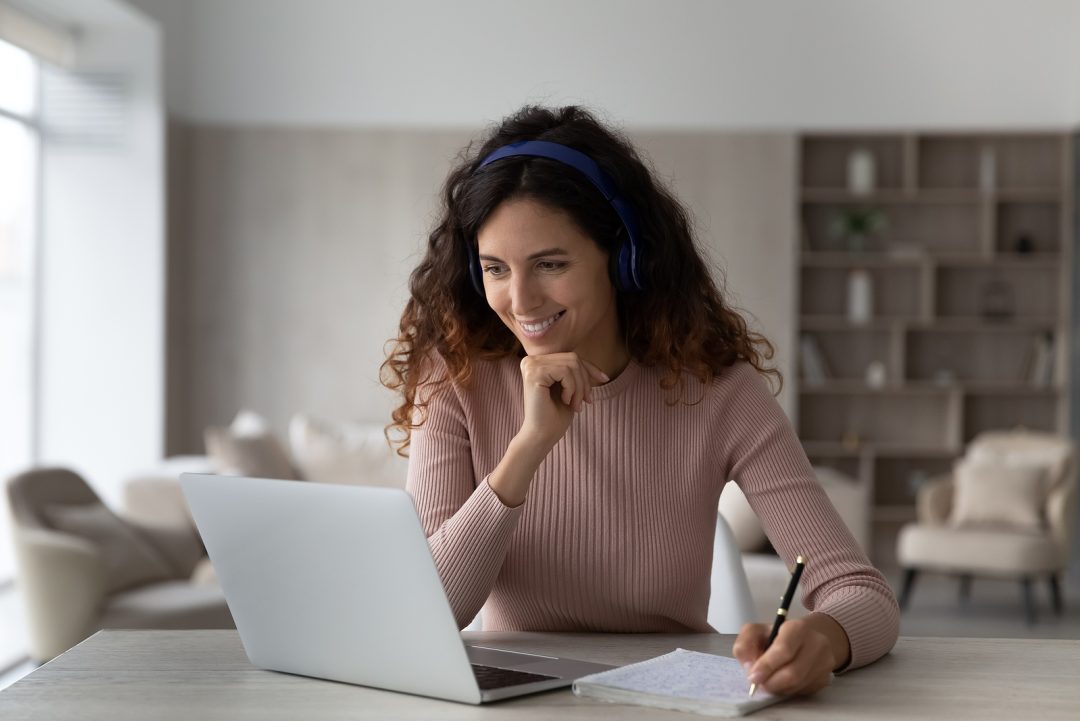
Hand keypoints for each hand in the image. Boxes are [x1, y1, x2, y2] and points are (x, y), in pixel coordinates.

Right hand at [517, 353, 608, 448]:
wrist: (541, 436)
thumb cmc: (555, 416)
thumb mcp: (570, 390)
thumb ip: (575, 373)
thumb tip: (597, 368)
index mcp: (537, 362)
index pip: (570, 357)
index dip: (589, 368)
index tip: (604, 379)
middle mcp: (530, 360)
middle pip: (572, 358)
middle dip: (585, 381)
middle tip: (586, 401)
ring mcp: (530, 365)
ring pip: (571, 364)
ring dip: (579, 388)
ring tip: (576, 405)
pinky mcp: (533, 373)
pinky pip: (565, 372)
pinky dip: (571, 388)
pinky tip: (565, 401)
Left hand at [732, 613, 849, 696]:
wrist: (808, 638)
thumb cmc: (777, 635)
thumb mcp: (756, 631)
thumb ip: (745, 644)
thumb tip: (749, 666)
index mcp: (797, 628)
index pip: (784, 649)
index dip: (767, 665)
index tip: (753, 676)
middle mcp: (816, 644)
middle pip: (792, 673)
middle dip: (771, 682)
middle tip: (758, 684)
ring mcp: (824, 663)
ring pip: (797, 685)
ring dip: (778, 688)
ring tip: (768, 681)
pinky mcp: (825, 679)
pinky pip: (803, 691)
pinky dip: (788, 690)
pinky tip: (782, 682)